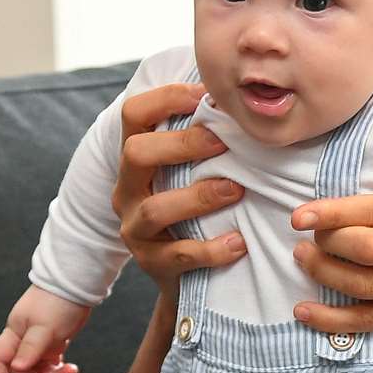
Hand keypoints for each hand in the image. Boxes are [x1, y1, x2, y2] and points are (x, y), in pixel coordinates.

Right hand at [0, 285, 89, 372]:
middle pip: (22, 371)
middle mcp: (23, 340)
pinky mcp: (53, 343)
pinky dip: (60, 372)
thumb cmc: (58, 302)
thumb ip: (31, 348)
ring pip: (38, 370)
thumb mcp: (45, 326)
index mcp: (15, 333)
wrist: (76, 284)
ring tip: (71, 371)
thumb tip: (17, 368)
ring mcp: (38, 343)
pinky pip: (52, 364)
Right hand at [113, 82, 246, 292]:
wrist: (184, 277)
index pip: (134, 114)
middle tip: (223, 142)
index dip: (166, 98)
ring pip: (154, 208)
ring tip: (236, 190)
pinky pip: (178, 255)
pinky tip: (239, 243)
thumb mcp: (191, 170)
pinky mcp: (151, 263)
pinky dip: (210, 249)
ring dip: (199, 197)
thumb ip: (205, 137)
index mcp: (135, 158)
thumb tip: (245, 96)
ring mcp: (135, 228)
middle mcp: (127, 189)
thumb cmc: (196, 208)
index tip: (205, 95)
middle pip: (135, 153)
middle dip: (181, 144)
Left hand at [288, 191, 372, 336]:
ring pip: (362, 284)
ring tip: (302, 262)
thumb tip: (353, 203)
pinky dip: (334, 319)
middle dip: (324, 244)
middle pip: (362, 248)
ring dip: (323, 274)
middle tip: (303, 239)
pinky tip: (306, 312)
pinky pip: (372, 321)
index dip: (331, 213)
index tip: (300, 215)